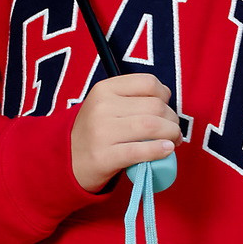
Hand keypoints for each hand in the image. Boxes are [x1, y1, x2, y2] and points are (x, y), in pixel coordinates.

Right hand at [72, 70, 181, 193]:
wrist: (69, 160)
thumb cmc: (97, 131)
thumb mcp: (107, 105)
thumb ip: (133, 98)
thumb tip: (167, 99)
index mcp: (104, 89)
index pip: (148, 83)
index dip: (164, 96)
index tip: (164, 108)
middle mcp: (102, 107)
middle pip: (155, 106)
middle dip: (172, 119)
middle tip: (173, 131)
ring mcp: (102, 132)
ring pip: (152, 127)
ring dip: (171, 134)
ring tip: (173, 141)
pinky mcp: (105, 157)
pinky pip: (141, 151)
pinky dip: (159, 150)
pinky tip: (166, 150)